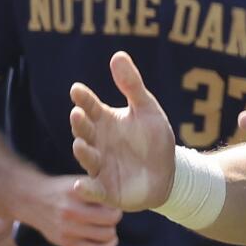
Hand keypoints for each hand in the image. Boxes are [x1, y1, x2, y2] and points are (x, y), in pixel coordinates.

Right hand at [22, 173, 121, 245]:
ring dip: (112, 229)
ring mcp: (68, 229)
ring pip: (107, 234)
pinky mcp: (66, 243)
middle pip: (111, 218)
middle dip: (115, 214)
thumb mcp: (77, 181)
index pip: (109, 198)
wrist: (32, 201)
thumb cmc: (61, 190)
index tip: (114, 199)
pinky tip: (110, 238)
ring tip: (107, 223)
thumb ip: (97, 186)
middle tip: (112, 211)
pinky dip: (109, 245)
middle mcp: (71, 210)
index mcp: (76, 191)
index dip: (117, 199)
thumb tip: (122, 198)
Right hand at [69, 51, 177, 213]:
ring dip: (82, 152)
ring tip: (79, 144)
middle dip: (80, 124)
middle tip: (77, 114)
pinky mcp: (106, 189)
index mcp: (105, 121)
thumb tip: (118, 55)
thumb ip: (132, 84)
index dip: (84, 99)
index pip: (91, 106)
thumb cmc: (153, 139)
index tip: (77, 90)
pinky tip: (79, 186)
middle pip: (85, 131)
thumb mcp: (146, 109)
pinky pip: (94, 190)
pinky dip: (86, 189)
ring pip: (88, 158)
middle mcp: (98, 142)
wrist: (169, 173)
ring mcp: (101, 166)